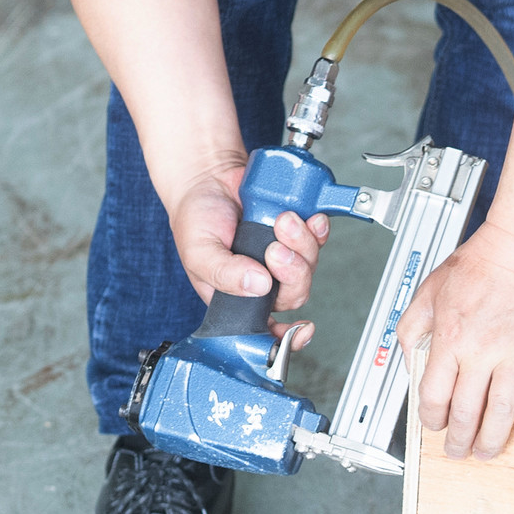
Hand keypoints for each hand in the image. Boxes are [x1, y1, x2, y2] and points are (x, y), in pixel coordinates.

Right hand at [163, 159, 330, 340]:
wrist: (207, 176)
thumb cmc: (196, 218)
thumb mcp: (199, 251)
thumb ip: (224, 273)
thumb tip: (259, 286)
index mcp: (238, 297)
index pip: (267, 328)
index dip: (289, 337)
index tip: (302, 330)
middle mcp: (263, 282)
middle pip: (294, 294)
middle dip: (293, 272)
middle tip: (275, 248)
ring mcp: (281, 258)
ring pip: (308, 266)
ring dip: (302, 244)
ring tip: (282, 221)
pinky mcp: (295, 234)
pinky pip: (317, 240)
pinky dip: (317, 230)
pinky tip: (308, 219)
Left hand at [403, 221, 513, 459]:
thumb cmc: (479, 263)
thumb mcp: (428, 291)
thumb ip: (412, 329)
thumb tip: (411, 366)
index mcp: (450, 338)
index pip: (433, 395)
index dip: (430, 419)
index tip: (434, 425)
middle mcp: (482, 350)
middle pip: (466, 411)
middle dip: (459, 440)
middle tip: (457, 451)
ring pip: (504, 411)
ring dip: (494, 439)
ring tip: (488, 452)